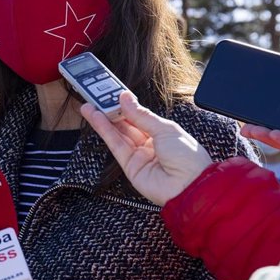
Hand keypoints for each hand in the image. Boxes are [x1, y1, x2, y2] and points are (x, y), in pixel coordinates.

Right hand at [80, 91, 212, 205]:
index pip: (139, 115)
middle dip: (110, 110)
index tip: (112, 91)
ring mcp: (139, 155)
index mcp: (162, 133)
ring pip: (117, 133)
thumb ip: (141, 115)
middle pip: (126, 123)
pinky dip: (105, 131)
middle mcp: (150, 143)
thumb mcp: (165, 129)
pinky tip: (97, 118)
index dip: (125, 104)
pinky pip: (115, 145)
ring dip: (102, 119)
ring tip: (89, 105)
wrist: (190, 188)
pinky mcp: (129, 167)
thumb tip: (126, 98)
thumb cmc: (188, 159)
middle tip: (96, 96)